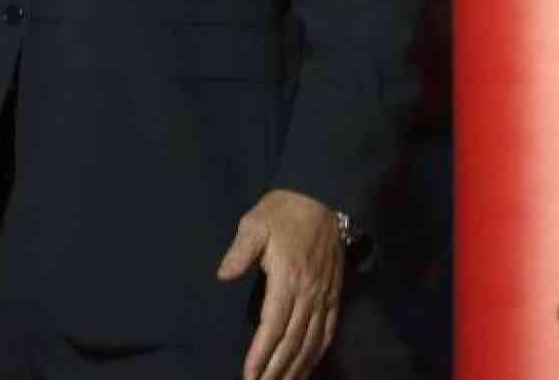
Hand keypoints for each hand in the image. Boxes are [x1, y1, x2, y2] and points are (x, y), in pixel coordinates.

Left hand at [216, 188, 342, 379]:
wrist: (322, 196)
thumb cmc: (283, 211)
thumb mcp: (255, 223)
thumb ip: (240, 251)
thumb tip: (223, 275)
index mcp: (288, 277)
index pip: (273, 325)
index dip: (261, 353)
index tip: (249, 375)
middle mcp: (309, 292)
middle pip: (293, 340)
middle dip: (276, 369)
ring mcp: (324, 294)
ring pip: (312, 340)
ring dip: (297, 367)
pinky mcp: (335, 293)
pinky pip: (328, 329)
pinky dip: (318, 352)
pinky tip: (308, 365)